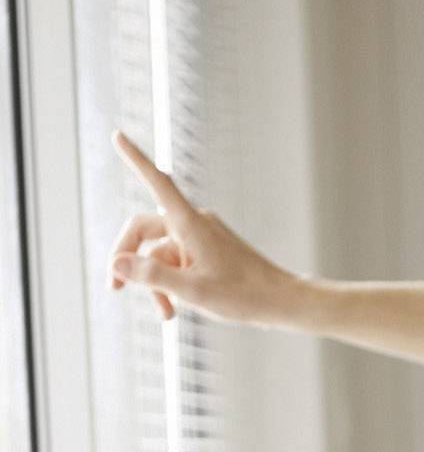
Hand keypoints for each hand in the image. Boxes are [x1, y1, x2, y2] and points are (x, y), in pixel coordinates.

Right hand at [107, 132, 297, 326]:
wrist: (282, 302)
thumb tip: (116, 263)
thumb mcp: (193, 290)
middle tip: (113, 288)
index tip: (117, 135)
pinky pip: (176, 261)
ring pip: (159, 254)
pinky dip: (172, 283)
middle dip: (128, 260)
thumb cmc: (244, 296)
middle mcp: (193, 224)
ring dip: (156, 283)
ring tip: (167, 315)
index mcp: (190, 224)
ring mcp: (200, 237)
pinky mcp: (207, 251)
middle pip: (143, 230)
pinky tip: (176, 308)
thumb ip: (152, 276)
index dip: (135, 159)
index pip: (157, 182)